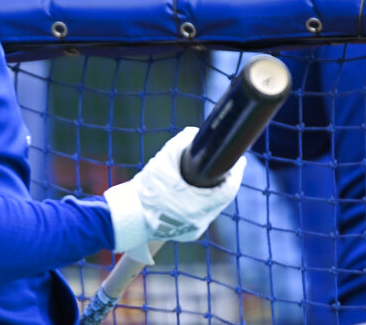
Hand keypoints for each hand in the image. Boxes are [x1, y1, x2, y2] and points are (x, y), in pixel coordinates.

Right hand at [102, 127, 244, 263]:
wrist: (127, 217)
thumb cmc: (145, 190)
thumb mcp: (162, 162)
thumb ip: (180, 144)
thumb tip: (194, 132)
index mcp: (200, 205)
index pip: (228, 188)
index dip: (235, 172)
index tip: (238, 159)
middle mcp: (201, 220)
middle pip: (220, 197)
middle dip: (222, 180)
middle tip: (221, 164)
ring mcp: (193, 229)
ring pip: (209, 207)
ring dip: (209, 192)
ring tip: (203, 177)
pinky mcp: (185, 233)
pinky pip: (197, 215)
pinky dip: (197, 203)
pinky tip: (188, 193)